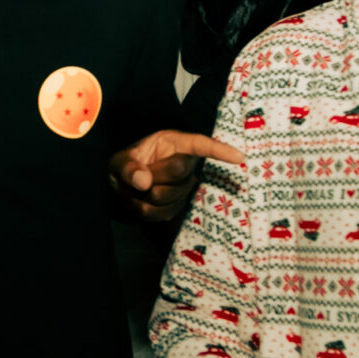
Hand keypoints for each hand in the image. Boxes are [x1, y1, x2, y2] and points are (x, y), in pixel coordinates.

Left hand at [109, 130, 245, 222]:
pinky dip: (142, 209)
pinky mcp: (176, 207)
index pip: (201, 145)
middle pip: (180, 173)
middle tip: (135, 176)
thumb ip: (128, 168)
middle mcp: (184, 164)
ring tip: (134, 188)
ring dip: (145, 196)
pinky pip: (160, 213)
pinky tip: (137, 200)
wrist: (118, 186)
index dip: (219, 151)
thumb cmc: (124, 165)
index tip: (240, 158)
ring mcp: (182, 188)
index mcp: (174, 144)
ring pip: (169, 197)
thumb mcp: (119, 160)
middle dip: (153, 177)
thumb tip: (144, 182)